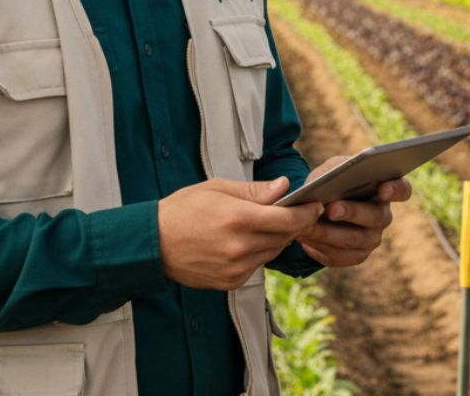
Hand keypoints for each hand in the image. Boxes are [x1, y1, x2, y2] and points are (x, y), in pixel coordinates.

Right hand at [157, 177, 322, 289]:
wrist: (153, 243)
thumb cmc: (183, 209)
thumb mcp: (217, 189)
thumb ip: (255, 191)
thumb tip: (284, 187)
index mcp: (238, 219)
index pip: (287, 220)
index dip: (307, 212)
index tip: (316, 205)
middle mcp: (239, 247)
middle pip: (284, 237)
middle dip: (294, 224)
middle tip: (297, 211)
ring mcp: (235, 268)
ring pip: (273, 252)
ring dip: (277, 238)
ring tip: (269, 224)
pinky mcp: (230, 282)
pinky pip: (257, 266)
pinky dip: (259, 252)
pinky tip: (247, 241)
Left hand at [295, 156, 412, 266]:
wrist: (317, 207)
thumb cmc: (331, 181)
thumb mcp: (332, 169)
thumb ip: (335, 171)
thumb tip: (331, 181)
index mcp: (385, 189)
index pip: (402, 190)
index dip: (396, 190)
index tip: (383, 188)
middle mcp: (383, 216)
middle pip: (375, 217)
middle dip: (352, 212)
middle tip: (332, 209)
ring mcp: (372, 238)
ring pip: (354, 240)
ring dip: (329, 233)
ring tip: (307, 225)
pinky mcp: (356, 255)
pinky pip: (340, 256)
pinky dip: (320, 246)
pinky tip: (304, 238)